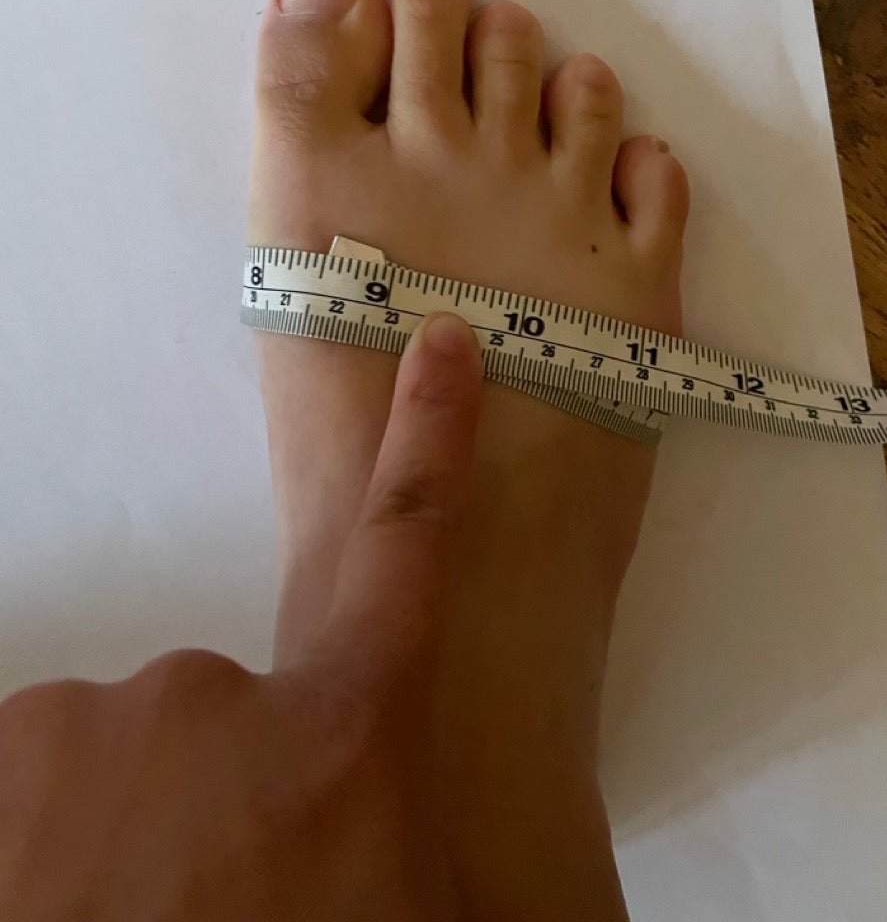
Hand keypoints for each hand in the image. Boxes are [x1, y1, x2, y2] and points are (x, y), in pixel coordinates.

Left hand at [0, 312, 482, 921]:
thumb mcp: (405, 910)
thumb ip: (426, 848)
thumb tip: (517, 862)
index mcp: (344, 738)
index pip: (409, 550)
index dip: (431, 440)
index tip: (444, 340)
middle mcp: (219, 696)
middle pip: (224, 713)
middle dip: (218, 796)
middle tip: (213, 904)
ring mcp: (97, 717)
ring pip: (118, 753)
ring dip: (120, 829)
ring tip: (127, 916)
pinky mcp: (7, 740)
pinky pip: (31, 776)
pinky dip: (36, 833)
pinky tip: (56, 899)